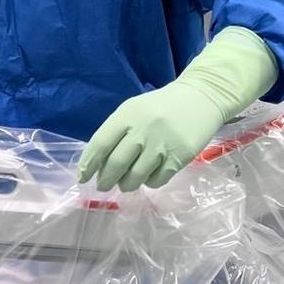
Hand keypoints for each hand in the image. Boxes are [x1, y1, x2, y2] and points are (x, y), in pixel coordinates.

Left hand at [78, 28, 278, 192]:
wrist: (200, 98)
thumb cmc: (160, 107)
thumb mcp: (133, 110)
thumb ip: (116, 132)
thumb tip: (98, 163)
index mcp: (126, 116)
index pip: (100, 144)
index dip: (88, 164)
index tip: (82, 177)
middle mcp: (142, 130)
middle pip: (116, 164)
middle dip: (106, 180)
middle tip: (103, 186)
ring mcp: (161, 145)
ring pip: (135, 176)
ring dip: (126, 184)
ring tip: (125, 183)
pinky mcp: (179, 157)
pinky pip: (157, 180)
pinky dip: (149, 183)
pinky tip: (149, 176)